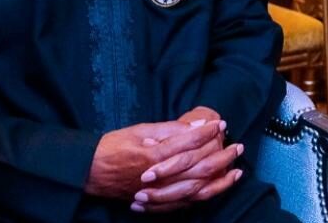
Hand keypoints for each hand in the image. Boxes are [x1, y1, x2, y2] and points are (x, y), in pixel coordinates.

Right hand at [85, 119, 223, 198]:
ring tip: (236, 169)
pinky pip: (187, 203)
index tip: (221, 123)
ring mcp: (159, 194)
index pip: (188, 143)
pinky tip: (217, 187)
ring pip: (197, 189)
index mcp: (153, 156)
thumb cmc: (113, 147)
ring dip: (220, 179)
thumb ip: (168, 130)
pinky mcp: (158, 204)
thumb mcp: (139, 131)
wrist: (90, 172)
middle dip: (221, 156)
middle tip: (237, 145)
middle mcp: (159, 178)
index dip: (207, 132)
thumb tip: (194, 125)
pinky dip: (205, 195)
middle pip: (199, 168)